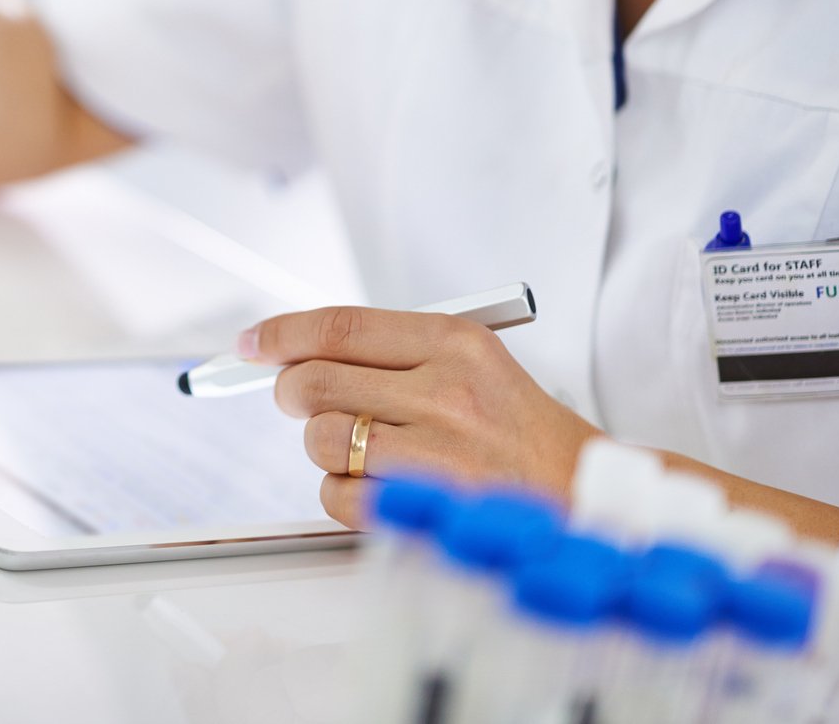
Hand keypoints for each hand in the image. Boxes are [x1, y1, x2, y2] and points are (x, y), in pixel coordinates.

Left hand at [245, 304, 599, 527]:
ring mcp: (436, 455)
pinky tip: (376, 486)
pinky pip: (337, 495)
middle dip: (294, 393)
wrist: (587, 499)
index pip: (339, 327)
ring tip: (365, 449)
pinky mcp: (428, 510)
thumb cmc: (522, 434)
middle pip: (315, 381)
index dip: (281, 333)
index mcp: (457, 344)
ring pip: (321, 438)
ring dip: (325, 447)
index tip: (251, 344)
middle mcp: (445, 392)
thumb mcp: (474, 365)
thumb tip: (295, 353)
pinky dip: (341, 493)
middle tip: (304, 401)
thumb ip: (392, 353)